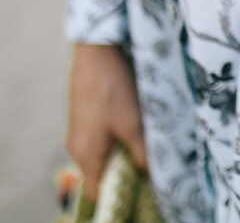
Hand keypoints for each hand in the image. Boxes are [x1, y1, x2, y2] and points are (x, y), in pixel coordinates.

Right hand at [66, 43, 147, 201]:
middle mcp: (78, 147)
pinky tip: (137, 123)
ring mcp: (80, 131)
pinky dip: (118, 137)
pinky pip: (102, 137)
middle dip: (126, 172)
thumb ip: (143, 154)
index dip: (120, 194)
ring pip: (104, 153)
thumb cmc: (114, 89)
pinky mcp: (86, 116)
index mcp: (87, 156)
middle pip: (102, 173)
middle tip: (152, 165)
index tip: (143, 189)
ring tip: (148, 142)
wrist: (97, 51)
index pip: (98, 192)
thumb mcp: (134, 125)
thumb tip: (154, 178)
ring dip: (124, 151)